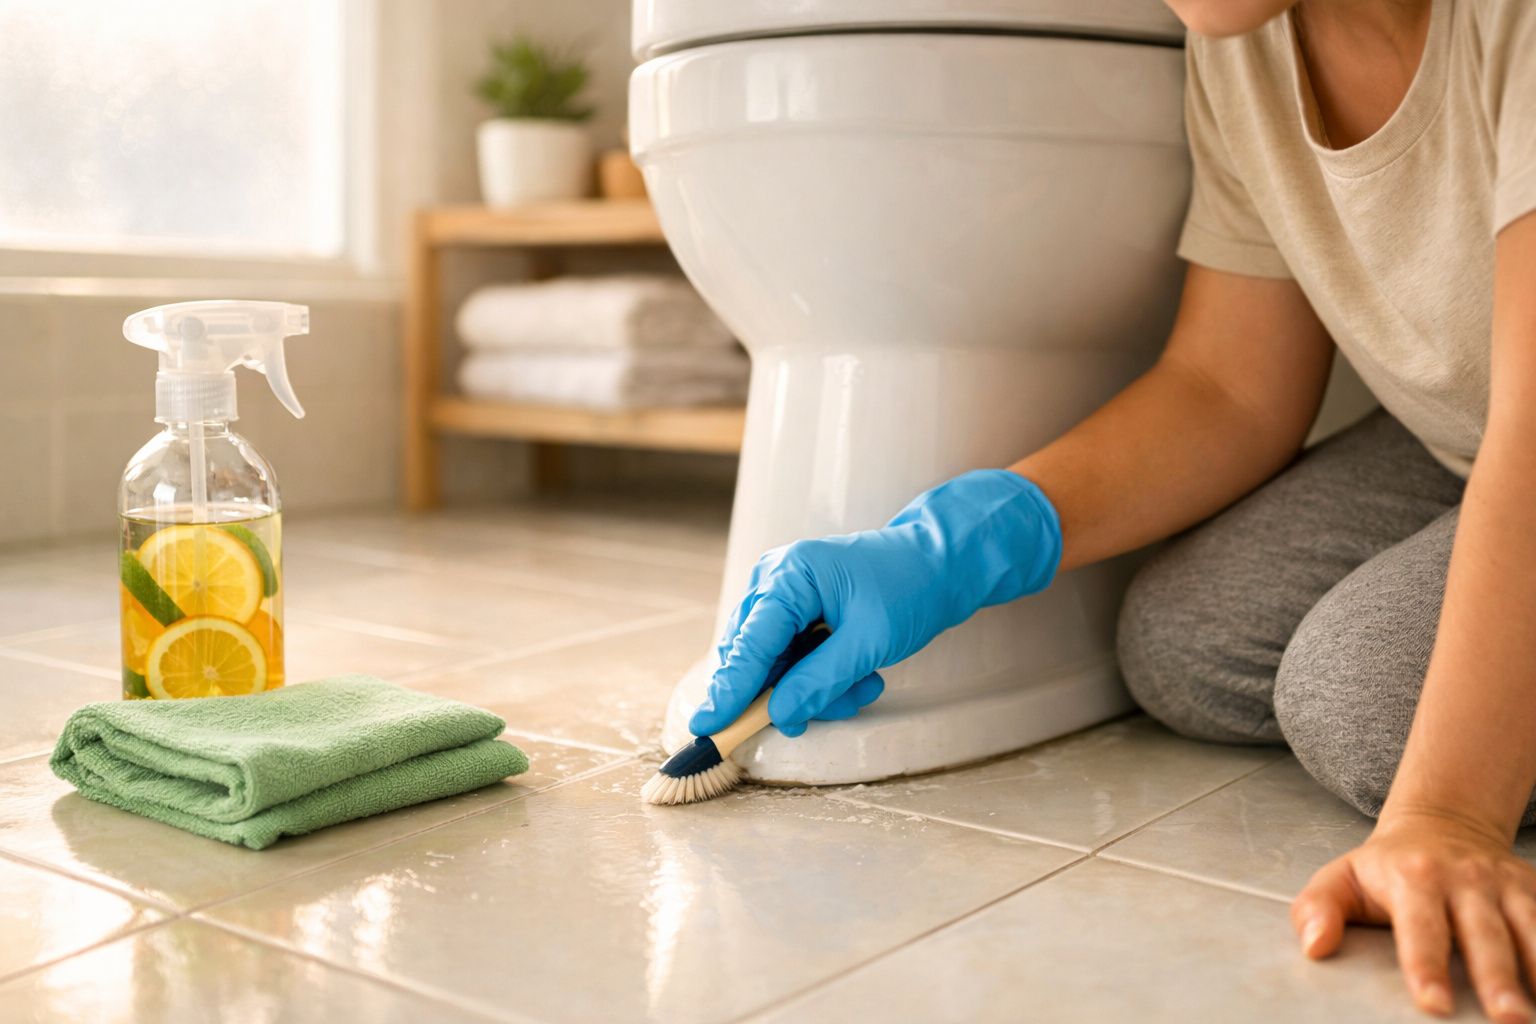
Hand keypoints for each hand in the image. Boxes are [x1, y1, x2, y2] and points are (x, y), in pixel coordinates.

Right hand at [689, 469, 1062, 737]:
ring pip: (775, 665)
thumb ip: (820, 680)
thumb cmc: (910, 589)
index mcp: (789, 576)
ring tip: (865, 687)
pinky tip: (859, 678)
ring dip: (815, 689)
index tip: (708, 727)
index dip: (730, 690)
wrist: (940, 564)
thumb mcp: (869, 642)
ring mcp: (783, 595)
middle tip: (829, 710)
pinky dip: (820, 678)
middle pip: (754, 656)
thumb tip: (779, 716)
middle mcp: (775, 581)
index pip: (749, 644)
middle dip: (790, 693)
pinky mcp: (796, 611)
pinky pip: (791, 659)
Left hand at [1293, 810, 1535, 1022]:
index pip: (1419, 927)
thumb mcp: (1341, 878)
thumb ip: (1318, 909)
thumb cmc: (1385, 867)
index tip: (1435, 1004)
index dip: (1427, 965)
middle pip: (1484, 934)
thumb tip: (1315, 948)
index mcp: (1413, 878)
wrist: (1442, 824)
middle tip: (1508, 1021)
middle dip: (1498, 979)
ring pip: (1530, 929)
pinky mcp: (1535, 889)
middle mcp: (1465, 879)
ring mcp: (1506, 884)